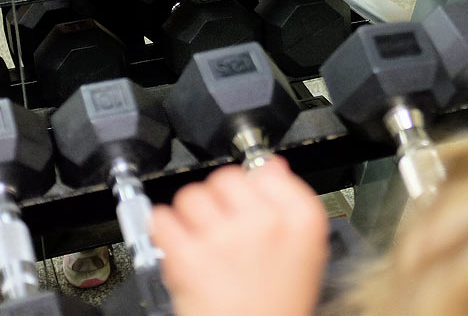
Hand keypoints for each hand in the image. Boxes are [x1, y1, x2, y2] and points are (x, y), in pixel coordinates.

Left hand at [151, 157, 327, 315]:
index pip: (266, 170)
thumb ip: (289, 203)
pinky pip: (162, 219)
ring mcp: (225, 239)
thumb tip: (272, 166)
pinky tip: (177, 243)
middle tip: (222, 225)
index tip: (246, 199)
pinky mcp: (188, 258)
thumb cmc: (277, 308)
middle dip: (219, 199)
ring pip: (191, 195)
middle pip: (225, 178)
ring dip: (190, 213)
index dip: (252, 186)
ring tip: (200, 236)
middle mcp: (265, 224)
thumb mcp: (304, 253)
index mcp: (300, 220)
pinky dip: (163, 228)